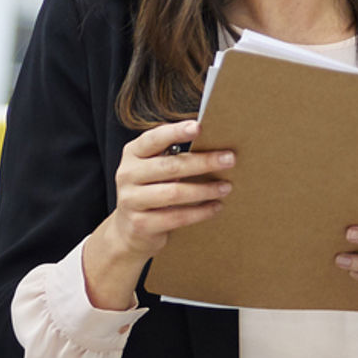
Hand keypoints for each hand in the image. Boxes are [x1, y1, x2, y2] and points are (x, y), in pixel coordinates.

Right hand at [80, 123, 235, 308]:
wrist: (129, 230)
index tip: (198, 127)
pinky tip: (216, 207)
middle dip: (203, 162)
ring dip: (205, 189)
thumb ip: (173, 155)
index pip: (153, 139)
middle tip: (229, 159)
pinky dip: (200, 212)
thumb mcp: (154, 169)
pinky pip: (176, 217)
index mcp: (132, 154)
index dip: (176, 132)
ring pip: (174, 193)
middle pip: (170, 166)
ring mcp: (131, 200)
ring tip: (226, 186)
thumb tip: (213, 144)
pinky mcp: (141, 224)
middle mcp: (127, 174)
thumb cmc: (151, 191)